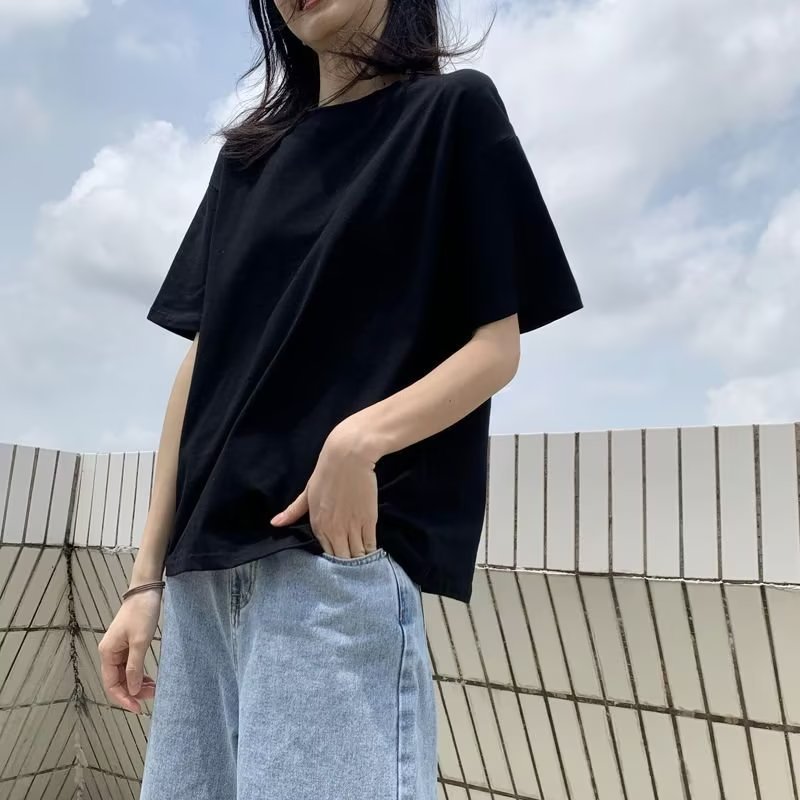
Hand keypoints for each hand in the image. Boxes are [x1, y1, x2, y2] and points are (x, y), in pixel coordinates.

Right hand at [97, 588, 160, 712]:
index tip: (138, 708)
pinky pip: (130, 665)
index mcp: (107, 653)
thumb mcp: (140, 642)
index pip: (111, 684)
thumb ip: (135, 667)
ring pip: (125, 674)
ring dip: (137, 683)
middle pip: (118, 681)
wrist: (146, 591)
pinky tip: (149, 678)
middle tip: (152, 696)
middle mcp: (109, 653)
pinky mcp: (128, 644)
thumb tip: (132, 690)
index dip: (123, 698)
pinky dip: (139, 673)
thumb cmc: (142, 614)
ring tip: (153, 689)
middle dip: (133, 691)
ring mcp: (118, 648)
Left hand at [271, 422, 378, 557]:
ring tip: (363, 562)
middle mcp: (334, 530)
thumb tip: (274, 523)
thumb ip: (293, 511)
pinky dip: (371, 550)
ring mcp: (352, 526)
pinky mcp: (369, 520)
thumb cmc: (326, 473)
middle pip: (342, 560)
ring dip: (360, 560)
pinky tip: (372, 553)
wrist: (348, 457)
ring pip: (357, 555)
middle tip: (352, 567)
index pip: (326, 554)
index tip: (338, 560)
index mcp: (318, 525)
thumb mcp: (307, 493)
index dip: (333, 560)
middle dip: (347, 565)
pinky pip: (370, 544)